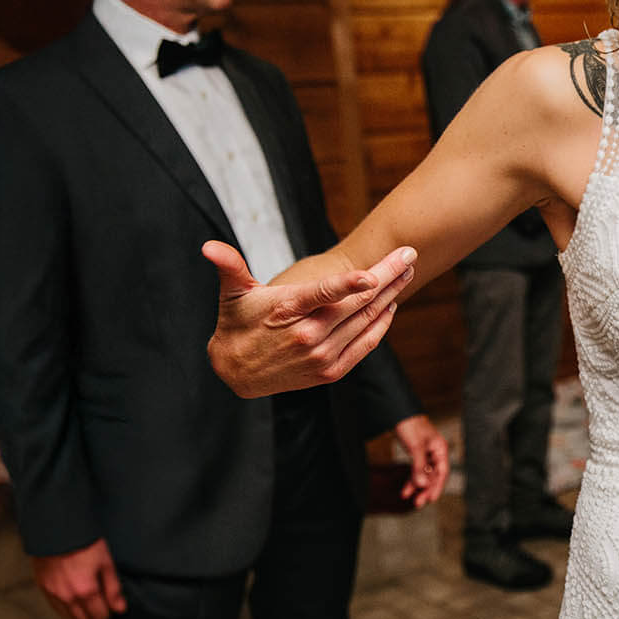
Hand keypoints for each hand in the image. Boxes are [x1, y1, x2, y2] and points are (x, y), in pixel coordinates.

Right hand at [32, 538, 125, 618]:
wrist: (59, 531)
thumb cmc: (84, 544)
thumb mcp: (107, 564)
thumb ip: (113, 589)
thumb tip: (120, 608)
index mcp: (85, 590)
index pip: (99, 616)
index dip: (108, 613)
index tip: (111, 607)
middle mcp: (67, 596)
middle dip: (95, 617)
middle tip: (102, 606)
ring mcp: (53, 593)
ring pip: (68, 617)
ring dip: (80, 615)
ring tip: (89, 604)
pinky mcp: (43, 588)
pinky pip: (55, 608)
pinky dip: (66, 609)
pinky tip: (74, 601)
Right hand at [203, 241, 416, 397]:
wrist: (236, 372)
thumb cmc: (238, 324)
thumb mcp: (233, 294)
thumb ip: (230, 267)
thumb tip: (209, 247)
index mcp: (287, 312)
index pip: (323, 295)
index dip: (349, 283)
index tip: (373, 273)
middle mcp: (308, 336)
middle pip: (357, 302)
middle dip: (388, 276)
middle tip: (408, 254)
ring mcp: (322, 355)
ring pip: (366, 320)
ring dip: (391, 295)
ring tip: (406, 272)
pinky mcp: (331, 371)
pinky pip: (366, 344)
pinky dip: (381, 324)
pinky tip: (391, 304)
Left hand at [392, 414, 448, 508]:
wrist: (398, 413)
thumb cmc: (410, 426)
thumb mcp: (415, 447)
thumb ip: (418, 467)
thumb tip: (421, 485)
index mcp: (440, 449)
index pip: (443, 472)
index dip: (438, 486)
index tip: (431, 499)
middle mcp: (435, 453)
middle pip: (434, 475)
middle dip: (426, 489)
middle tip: (418, 503)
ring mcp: (426, 454)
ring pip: (424, 475)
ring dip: (417, 486)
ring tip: (410, 498)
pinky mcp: (416, 455)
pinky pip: (416, 471)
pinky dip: (411, 480)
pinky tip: (405, 490)